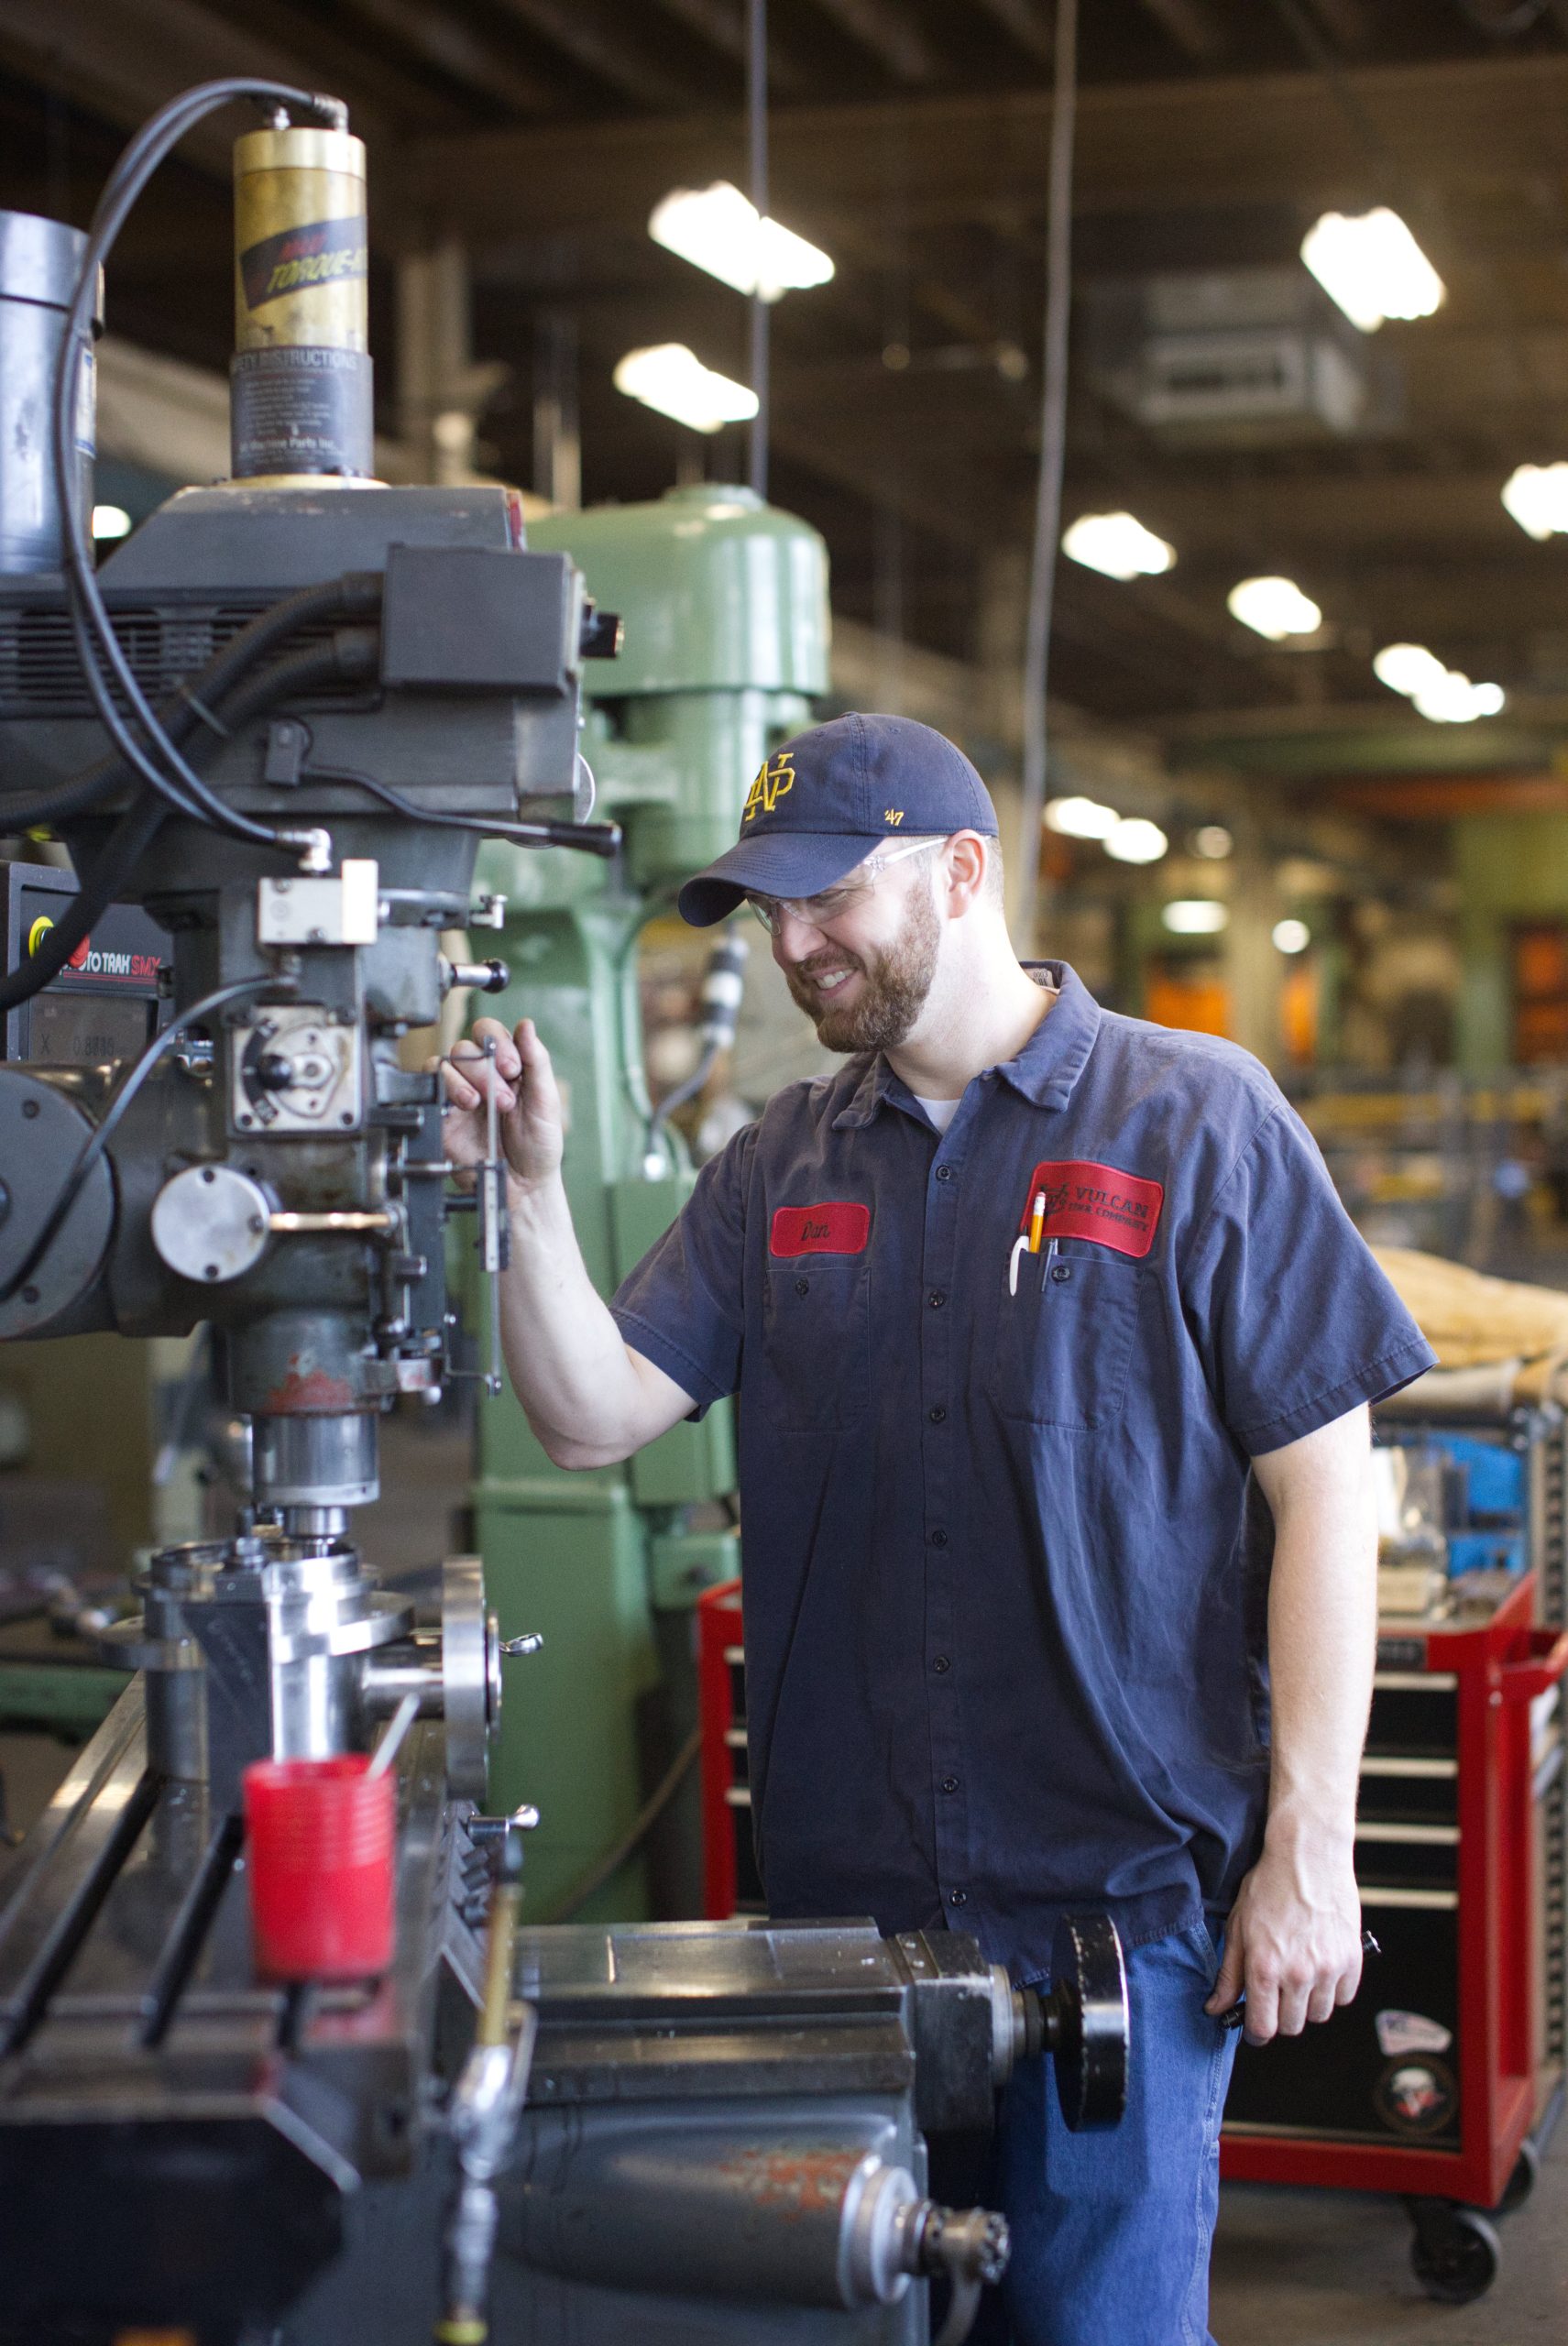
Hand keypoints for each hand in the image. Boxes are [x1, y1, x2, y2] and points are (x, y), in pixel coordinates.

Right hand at [435, 1015, 564, 1201]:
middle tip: (505, 1100)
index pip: (489, 1032)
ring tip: (480, 1104)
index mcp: (505, 1067)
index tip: (512, 1068)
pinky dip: (445, 1089)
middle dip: (484, 1069)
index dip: (498, 1042)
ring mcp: (458, 1094)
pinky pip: (430, 1087)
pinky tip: (463, 1106)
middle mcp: (479, 1076)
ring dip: (464, 1079)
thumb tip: (526, 1025)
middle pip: (465, 1047)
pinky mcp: (441, 1114)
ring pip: (445, 1063)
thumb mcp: (546, 1101)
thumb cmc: (538, 1146)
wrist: (521, 1186)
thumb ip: (537, 1061)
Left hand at [1205, 1820, 1362, 2043]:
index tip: (1255, 2028)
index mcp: (1264, 1967)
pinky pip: (1343, 1997)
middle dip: (1279, 2017)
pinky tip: (1320, 1969)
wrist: (1308, 1856)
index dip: (1256, 2033)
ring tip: (1298, 1978)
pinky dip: (1332, 1991)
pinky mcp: (1351, 1960)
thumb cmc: (1269, 1886)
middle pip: (1292, 2026)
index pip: (1263, 2028)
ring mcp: (1328, 1969)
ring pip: (1318, 2015)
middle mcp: (1297, 1974)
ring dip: (1306, 2005)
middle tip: (1275, 1995)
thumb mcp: (1237, 1927)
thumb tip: (1216, 2007)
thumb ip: (1228, 1974)